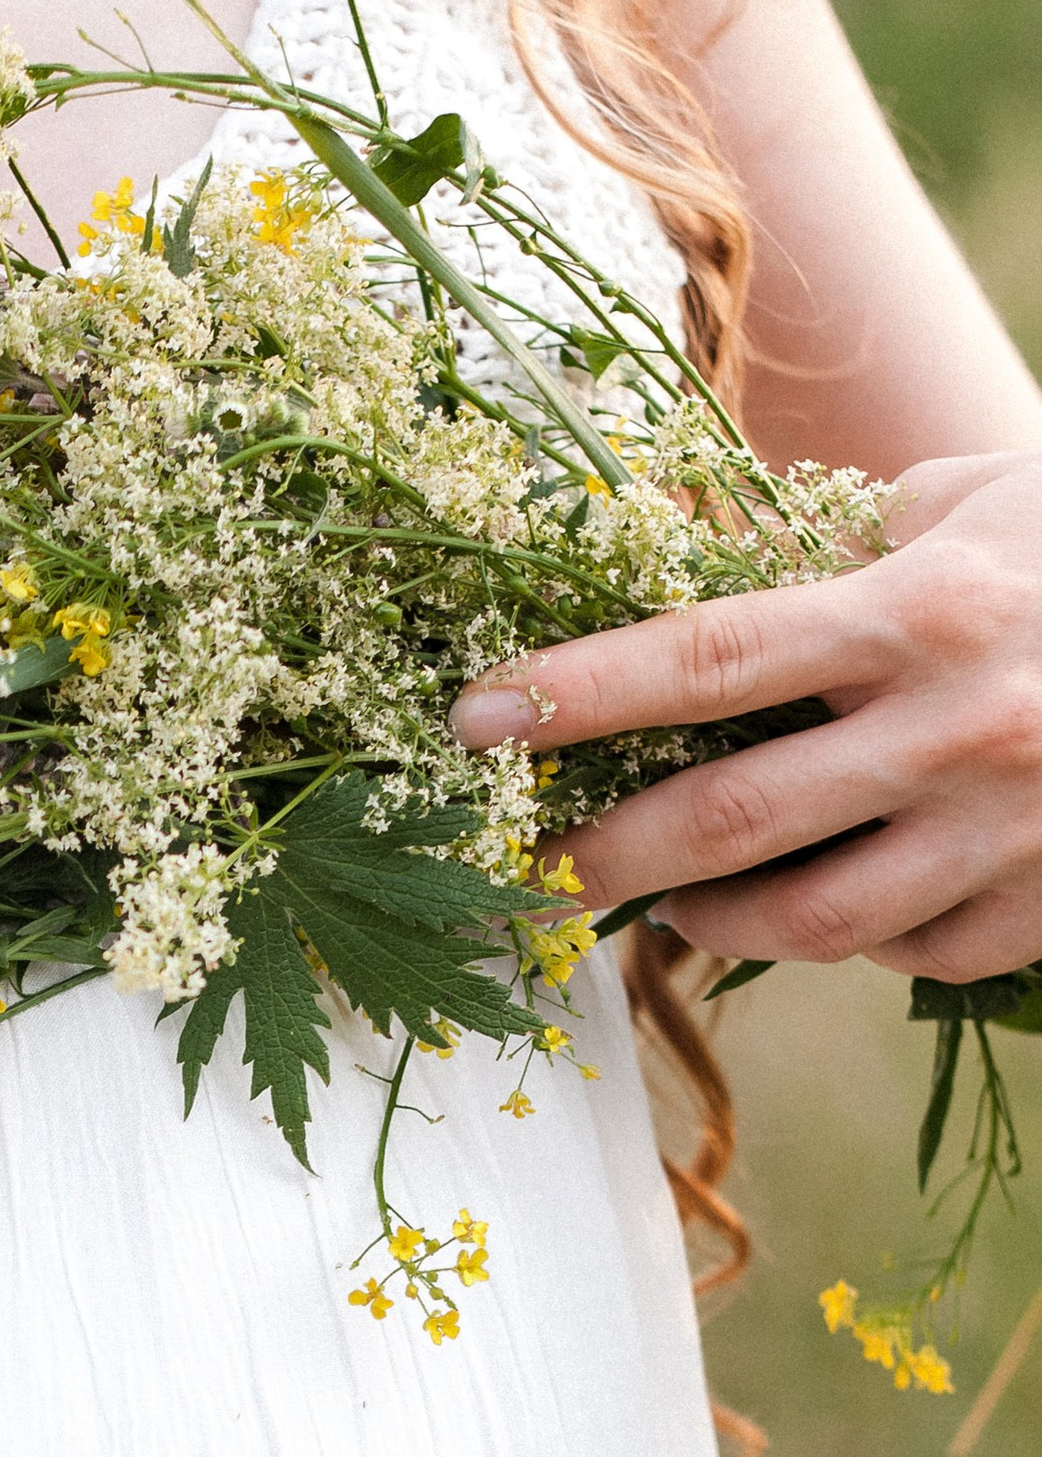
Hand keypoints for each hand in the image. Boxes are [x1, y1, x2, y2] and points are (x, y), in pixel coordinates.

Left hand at [451, 451, 1041, 980]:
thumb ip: (838, 542)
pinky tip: (827, 906)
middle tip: (520, 865)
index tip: (470, 719)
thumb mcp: (974, 503)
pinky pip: (912, 953)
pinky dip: (850, 941)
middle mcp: (964, 727)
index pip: (710, 655)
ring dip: (711, 920)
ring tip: (668, 900)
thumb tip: (689, 555)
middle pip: (733, 818)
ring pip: (812, 921)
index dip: (578, 691)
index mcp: (927, 609)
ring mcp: (1010, 831)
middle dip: (603, 853)